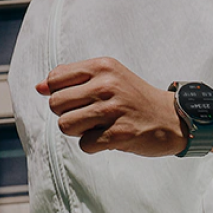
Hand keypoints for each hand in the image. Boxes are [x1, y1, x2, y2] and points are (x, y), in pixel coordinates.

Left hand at [37, 57, 186, 156]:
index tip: (78, 100)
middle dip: (67, 114)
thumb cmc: (135, 98)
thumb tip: (38, 87)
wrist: (174, 118)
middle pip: (55, 104)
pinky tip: (109, 138)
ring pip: (65, 125)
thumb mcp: (108, 77)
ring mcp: (114, 109)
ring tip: (98, 126)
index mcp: (102, 67)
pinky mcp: (120, 133)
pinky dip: (93, 145)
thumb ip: (72, 79)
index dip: (59, 94)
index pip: (55, 79)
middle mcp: (107, 84)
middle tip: (90, 116)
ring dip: (78, 131)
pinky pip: (84, 145)